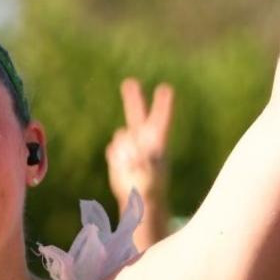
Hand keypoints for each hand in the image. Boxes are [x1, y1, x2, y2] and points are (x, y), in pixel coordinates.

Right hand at [105, 79, 173, 210]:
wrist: (140, 197)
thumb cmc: (152, 189)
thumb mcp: (151, 179)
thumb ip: (143, 168)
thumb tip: (134, 155)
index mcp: (158, 141)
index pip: (161, 119)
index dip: (163, 105)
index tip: (166, 88)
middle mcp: (143, 138)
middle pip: (137, 113)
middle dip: (134, 98)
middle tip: (129, 82)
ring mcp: (128, 144)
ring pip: (122, 134)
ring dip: (125, 146)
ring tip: (133, 164)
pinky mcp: (116, 153)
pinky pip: (113, 149)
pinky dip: (116, 156)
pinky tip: (123, 167)